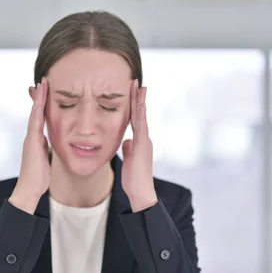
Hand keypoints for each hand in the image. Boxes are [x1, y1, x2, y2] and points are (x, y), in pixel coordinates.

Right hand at [10, 78, 50, 213]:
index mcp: (37, 139)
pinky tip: (41, 101)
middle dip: (40, 96)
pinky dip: (37, 110)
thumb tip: (49, 142)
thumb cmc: (38, 178)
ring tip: (43, 84)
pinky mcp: (31, 142)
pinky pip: (35, 123)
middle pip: (36, 111)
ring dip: (39, 99)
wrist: (29, 190)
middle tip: (44, 79)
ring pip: (35, 114)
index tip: (47, 90)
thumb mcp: (45, 159)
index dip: (44, 104)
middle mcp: (32, 136)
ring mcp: (30, 138)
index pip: (41, 117)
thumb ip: (46, 149)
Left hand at [121, 80, 157, 211]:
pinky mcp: (143, 146)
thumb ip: (129, 148)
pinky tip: (140, 104)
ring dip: (140, 101)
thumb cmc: (134, 179)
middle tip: (136, 81)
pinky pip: (141, 127)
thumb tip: (126, 141)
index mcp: (140, 141)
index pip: (135, 119)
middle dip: (137, 97)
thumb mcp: (129, 160)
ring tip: (139, 86)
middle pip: (139, 114)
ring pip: (141, 117)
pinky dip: (141, 114)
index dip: (133, 105)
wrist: (141, 192)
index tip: (132, 91)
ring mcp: (145, 141)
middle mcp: (144, 139)